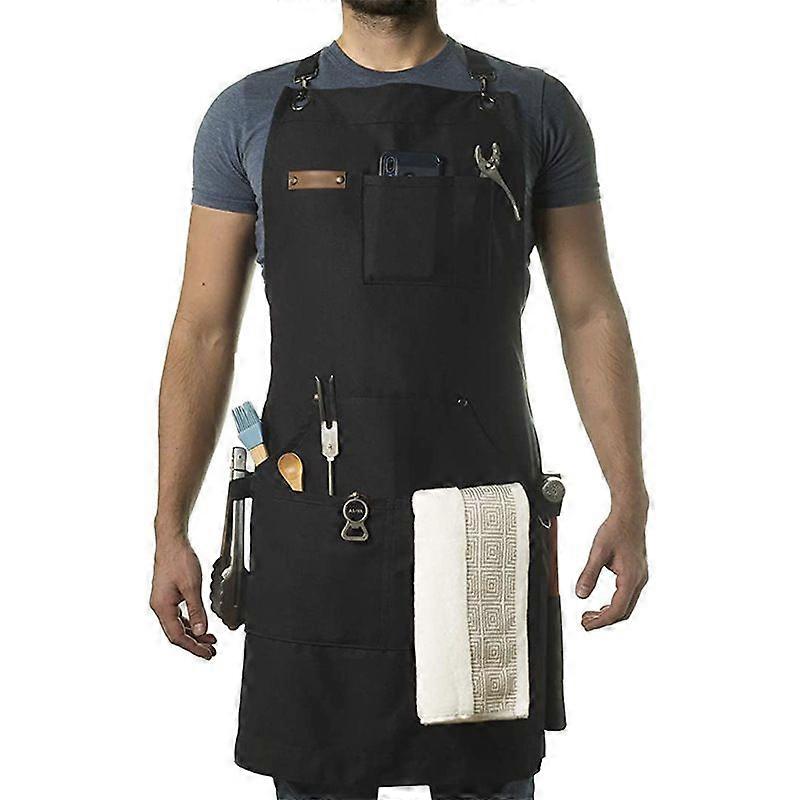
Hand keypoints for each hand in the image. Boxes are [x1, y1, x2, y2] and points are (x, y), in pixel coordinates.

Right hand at [150, 536, 216, 658]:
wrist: (172, 541)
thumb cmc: (179, 559)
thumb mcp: (192, 587)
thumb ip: (197, 611)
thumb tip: (202, 631)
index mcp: (162, 607)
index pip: (178, 637)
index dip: (194, 648)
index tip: (207, 654)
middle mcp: (160, 606)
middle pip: (177, 634)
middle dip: (195, 644)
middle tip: (211, 652)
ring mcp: (163, 601)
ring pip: (178, 625)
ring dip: (194, 634)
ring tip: (210, 640)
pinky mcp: (169, 595)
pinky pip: (179, 615)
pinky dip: (191, 622)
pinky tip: (201, 624)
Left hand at [576, 499, 648, 630]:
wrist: (630, 516)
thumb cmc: (616, 530)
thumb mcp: (598, 552)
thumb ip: (589, 574)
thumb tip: (580, 594)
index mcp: (631, 578)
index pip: (616, 610)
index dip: (601, 621)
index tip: (586, 625)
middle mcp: (639, 580)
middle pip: (623, 612)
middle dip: (603, 620)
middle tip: (585, 623)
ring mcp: (640, 578)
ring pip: (626, 605)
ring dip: (608, 613)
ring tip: (590, 615)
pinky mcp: (637, 574)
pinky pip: (627, 596)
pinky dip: (614, 604)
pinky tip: (602, 604)